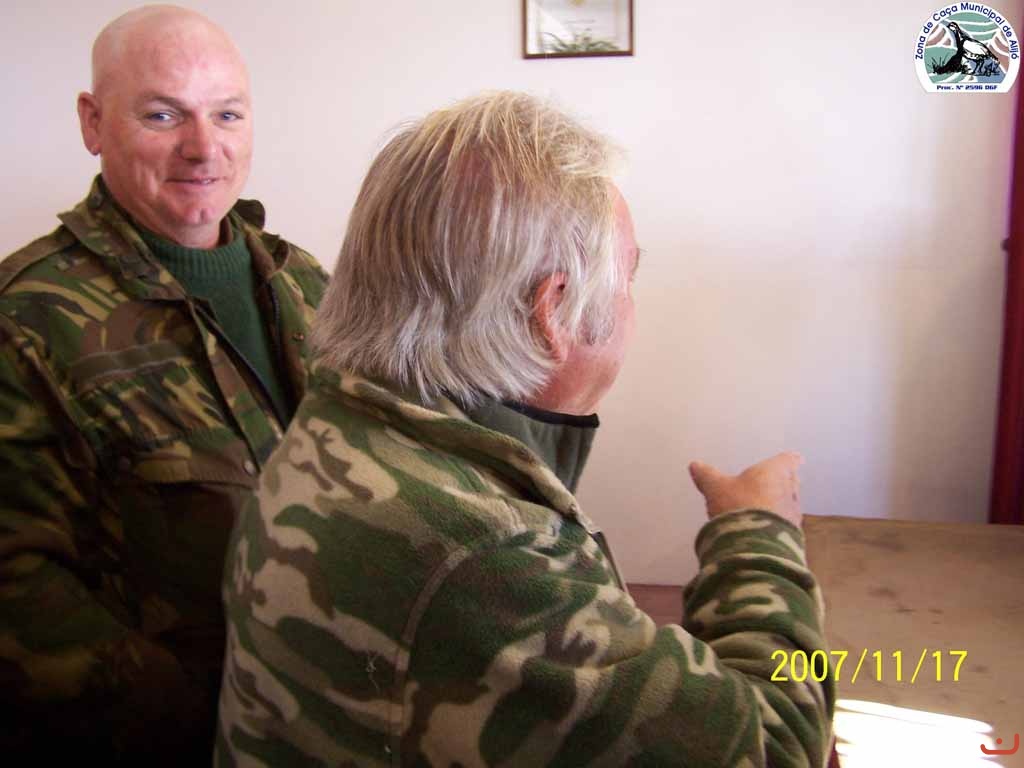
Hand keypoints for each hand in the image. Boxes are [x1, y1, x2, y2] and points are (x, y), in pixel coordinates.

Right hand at [688, 452, 803, 527]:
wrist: (755, 543)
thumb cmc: (739, 506)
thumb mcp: (716, 488)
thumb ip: (707, 476)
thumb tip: (696, 465)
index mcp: (774, 472)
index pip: (787, 460)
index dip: (788, 459)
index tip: (794, 458)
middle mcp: (789, 490)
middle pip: (791, 481)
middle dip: (784, 482)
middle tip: (776, 482)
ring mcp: (792, 514)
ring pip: (790, 503)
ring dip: (780, 504)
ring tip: (767, 508)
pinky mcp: (793, 535)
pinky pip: (787, 524)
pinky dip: (778, 523)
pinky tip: (767, 528)